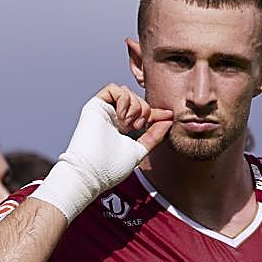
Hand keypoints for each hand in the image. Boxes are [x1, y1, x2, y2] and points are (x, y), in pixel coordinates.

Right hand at [31, 85, 172, 222]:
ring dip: (135, 106)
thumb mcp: (139, 150)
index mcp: (122, 128)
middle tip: (137, 128)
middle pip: (137, 100)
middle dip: (145, 110)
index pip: (142, 113)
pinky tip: (121, 117)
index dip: (156, 112)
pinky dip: (123, 100)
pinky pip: (114, 89)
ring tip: (128, 125)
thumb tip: (168, 120)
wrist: (92, 172)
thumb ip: (153, 136)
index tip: (169, 115)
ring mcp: (104, 111)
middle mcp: (113, 117)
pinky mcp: (95, 106)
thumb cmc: (111, 167)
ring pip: (127, 92)